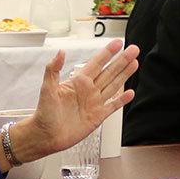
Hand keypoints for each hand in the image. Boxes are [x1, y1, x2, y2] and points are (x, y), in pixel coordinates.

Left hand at [0, 39, 138, 170]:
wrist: (46, 135)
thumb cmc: (44, 113)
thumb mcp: (47, 88)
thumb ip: (53, 69)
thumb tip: (60, 52)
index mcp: (77, 82)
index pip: (96, 63)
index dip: (107, 53)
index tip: (117, 43)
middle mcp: (88, 90)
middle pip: (109, 71)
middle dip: (122, 60)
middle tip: (133, 49)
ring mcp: (94, 103)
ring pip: (113, 85)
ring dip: (125, 75)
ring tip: (135, 63)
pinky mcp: (98, 116)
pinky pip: (113, 105)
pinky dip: (122, 100)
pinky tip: (130, 92)